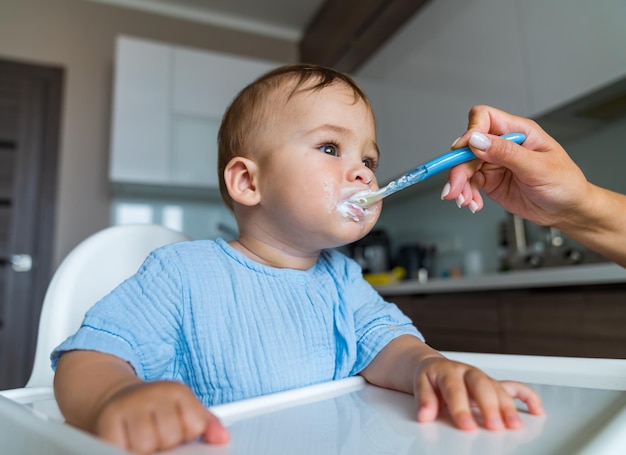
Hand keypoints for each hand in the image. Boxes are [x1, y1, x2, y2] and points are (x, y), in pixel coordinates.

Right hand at [95, 381, 229, 454]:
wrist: (121, 399)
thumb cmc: (159, 410)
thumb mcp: (187, 410)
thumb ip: (208, 424)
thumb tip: (223, 438)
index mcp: (177, 391)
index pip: (194, 425)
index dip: (188, 435)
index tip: (181, 431)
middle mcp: (152, 394)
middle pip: (170, 436)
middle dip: (167, 444)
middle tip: (160, 438)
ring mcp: (128, 406)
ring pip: (145, 445)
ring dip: (146, 450)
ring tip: (146, 442)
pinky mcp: (107, 421)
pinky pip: (120, 448)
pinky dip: (125, 450)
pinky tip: (129, 443)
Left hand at [413, 357, 543, 430]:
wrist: (435, 367)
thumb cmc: (431, 378)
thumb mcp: (421, 384)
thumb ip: (424, 400)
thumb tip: (425, 415)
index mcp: (448, 372)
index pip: (455, 389)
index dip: (461, 408)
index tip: (466, 426)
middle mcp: (468, 373)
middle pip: (481, 386)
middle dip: (489, 406)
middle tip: (494, 426)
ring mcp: (483, 378)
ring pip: (498, 388)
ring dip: (508, 407)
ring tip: (514, 426)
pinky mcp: (493, 384)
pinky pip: (515, 387)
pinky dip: (528, 397)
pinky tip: (537, 411)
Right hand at [442, 104, 589, 227]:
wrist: (568, 210)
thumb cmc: (565, 184)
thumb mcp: (538, 167)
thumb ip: (506, 152)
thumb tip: (477, 140)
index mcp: (518, 131)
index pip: (484, 119)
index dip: (471, 132)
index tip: (462, 151)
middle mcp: (503, 144)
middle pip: (468, 147)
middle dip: (459, 168)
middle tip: (456, 187)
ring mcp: (494, 163)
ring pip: (464, 167)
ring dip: (459, 184)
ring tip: (464, 200)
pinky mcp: (490, 181)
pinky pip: (469, 184)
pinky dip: (466, 194)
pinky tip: (473, 203)